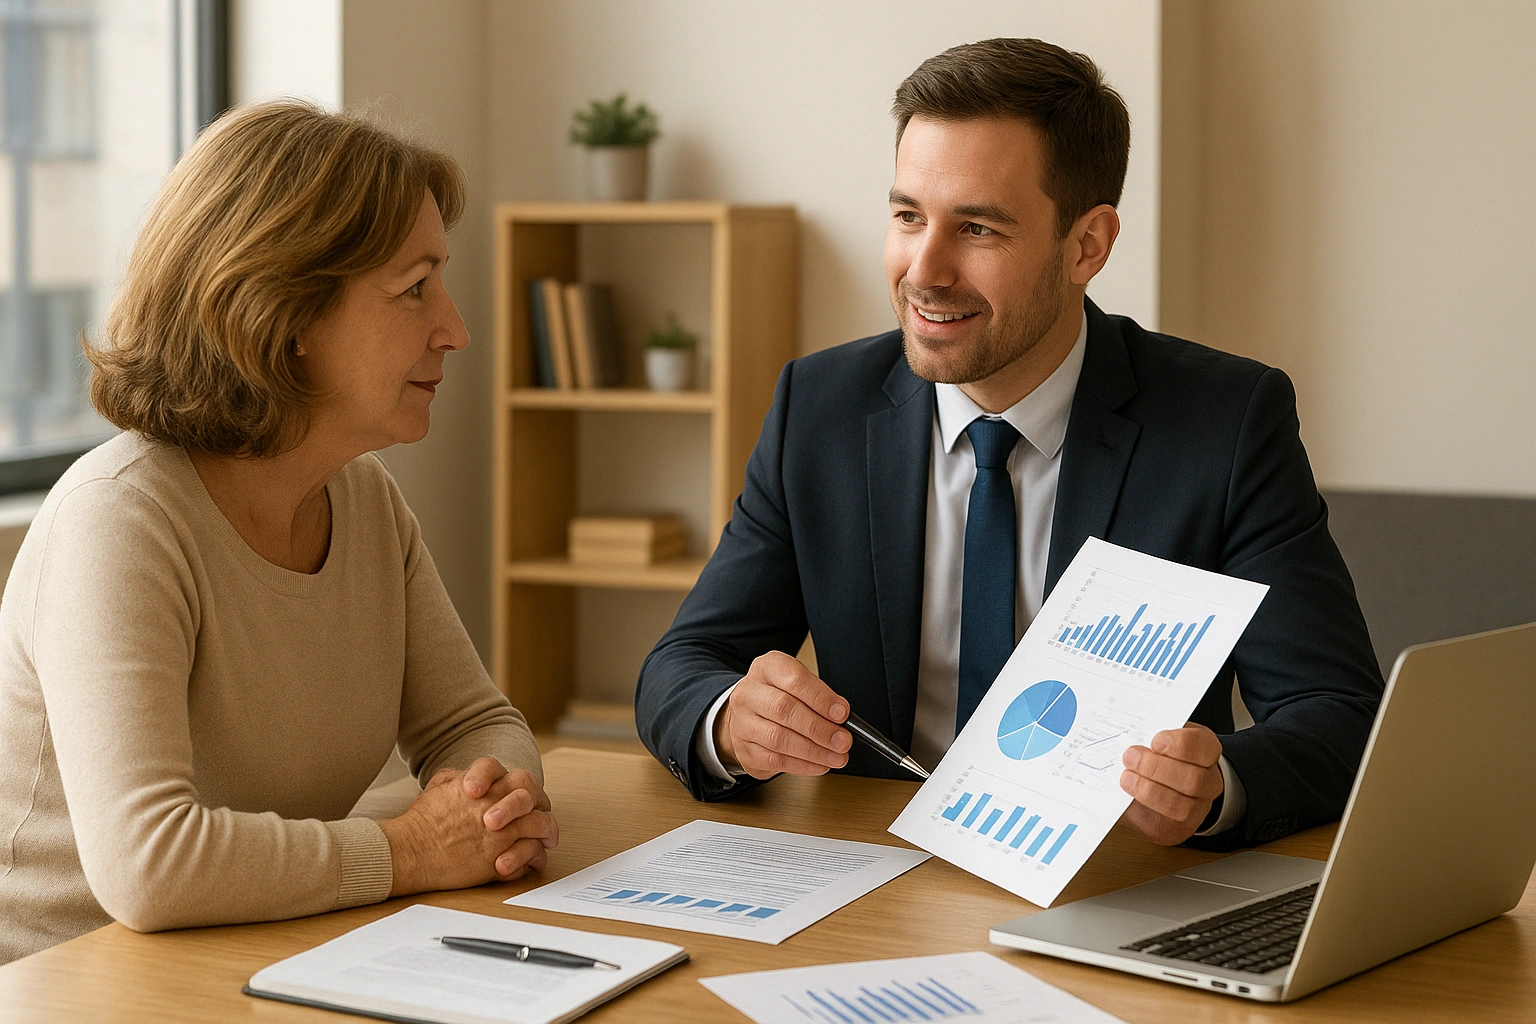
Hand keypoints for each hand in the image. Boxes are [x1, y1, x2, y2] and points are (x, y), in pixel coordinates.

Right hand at [379, 757, 558, 896]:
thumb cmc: (421, 821)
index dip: (521, 786)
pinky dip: (535, 857)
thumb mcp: (440, 786)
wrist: (409, 852)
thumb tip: (474, 778)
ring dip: (546, 831)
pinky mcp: (498, 859)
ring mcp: (499, 833)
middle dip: (540, 803)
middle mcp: (494, 805)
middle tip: (542, 815)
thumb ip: (461, 777)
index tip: (525, 798)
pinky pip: (530, 855)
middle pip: (531, 795)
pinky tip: (533, 859)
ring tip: (546, 838)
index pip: (512, 775)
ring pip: (539, 825)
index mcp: (482, 785)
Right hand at [715, 651, 852, 778]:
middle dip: (819, 728)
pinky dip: (803, 765)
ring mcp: (742, 722)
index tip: (842, 713)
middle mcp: (749, 693)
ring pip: (779, 738)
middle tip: (842, 740)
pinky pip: (775, 760)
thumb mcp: (797, 685)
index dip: (821, 698)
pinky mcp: (745, 749)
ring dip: (814, 751)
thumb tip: (841, 715)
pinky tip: (820, 764)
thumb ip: (819, 696)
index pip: (794, 680)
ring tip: (836, 756)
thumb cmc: (777, 696)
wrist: (746, 715)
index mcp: (767, 668)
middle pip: (784, 709)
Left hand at [1119, 723, 1224, 845]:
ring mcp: (1197, 808)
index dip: (1180, 745)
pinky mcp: (1178, 829)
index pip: (1203, 746)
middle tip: (1130, 757)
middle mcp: (1208, 781)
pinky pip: (1164, 825)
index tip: (1155, 741)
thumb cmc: (1158, 754)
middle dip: (1157, 768)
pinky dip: (1143, 810)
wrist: (1160, 783)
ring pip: (1182, 807)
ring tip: (1127, 778)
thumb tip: (1128, 734)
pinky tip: (1128, 797)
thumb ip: (1148, 733)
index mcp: (1207, 751)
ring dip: (1150, 791)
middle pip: (1194, 780)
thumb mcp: (1158, 735)